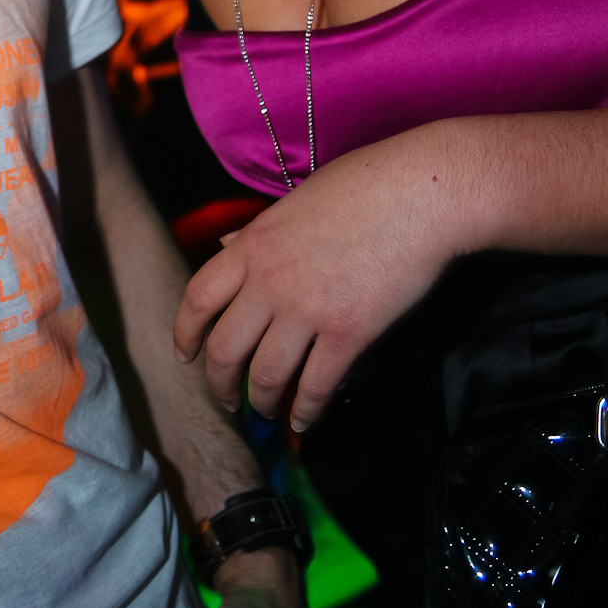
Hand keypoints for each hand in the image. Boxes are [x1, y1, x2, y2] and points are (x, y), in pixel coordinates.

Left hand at [173, 130, 465, 429]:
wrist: (422, 192)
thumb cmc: (365, 185)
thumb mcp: (294, 201)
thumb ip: (257, 232)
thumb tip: (226, 243)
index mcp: (253, 246)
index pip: (198, 299)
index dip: (185, 333)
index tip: (185, 355)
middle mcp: (270, 282)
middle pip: (224, 348)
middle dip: (219, 383)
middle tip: (226, 400)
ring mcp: (308, 310)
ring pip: (266, 375)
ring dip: (261, 403)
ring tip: (266, 412)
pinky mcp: (349, 333)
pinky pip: (316, 385)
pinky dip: (306, 411)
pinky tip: (304, 421)